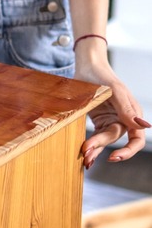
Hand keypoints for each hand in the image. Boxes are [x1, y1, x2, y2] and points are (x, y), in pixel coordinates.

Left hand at [75, 39, 149, 167]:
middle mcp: (123, 119)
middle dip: (101, 147)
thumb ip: (126, 108)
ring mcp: (110, 120)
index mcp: (132, 113)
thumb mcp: (114, 90)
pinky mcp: (98, 120)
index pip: (136, 138)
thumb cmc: (102, 75)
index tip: (114, 157)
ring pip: (104, 140)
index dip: (128, 150)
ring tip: (85, 160)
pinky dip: (91, 144)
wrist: (87, 67)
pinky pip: (96, 135)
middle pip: (114, 138)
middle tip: (87, 155)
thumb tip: (143, 126)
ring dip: (95, 150)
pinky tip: (84, 153)